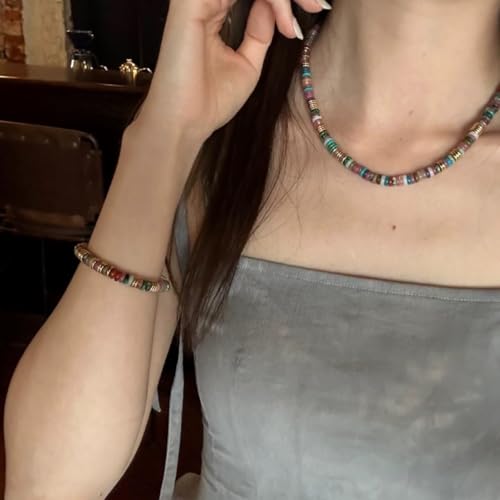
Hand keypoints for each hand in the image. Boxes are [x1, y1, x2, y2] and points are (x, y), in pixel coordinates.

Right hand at [127, 0, 326, 152]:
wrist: (187, 123)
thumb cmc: (210, 100)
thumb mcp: (248, 65)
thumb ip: (259, 33)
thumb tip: (273, 7)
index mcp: (214, 10)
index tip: (315, 7)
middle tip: (316, 4)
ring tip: (306, 7)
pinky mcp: (191, 1)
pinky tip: (282, 16)